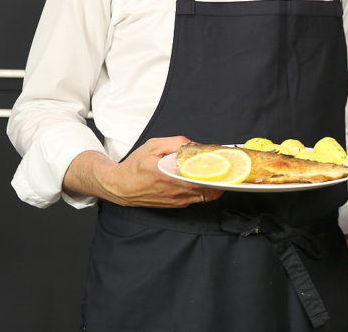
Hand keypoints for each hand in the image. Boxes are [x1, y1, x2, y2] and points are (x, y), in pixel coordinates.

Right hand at [65, 136, 223, 207]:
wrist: (119, 186)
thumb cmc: (135, 166)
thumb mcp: (153, 146)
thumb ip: (175, 143)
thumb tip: (195, 145)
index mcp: (167, 176)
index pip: (198, 178)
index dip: (216, 173)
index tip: (226, 164)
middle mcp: (173, 191)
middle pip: (207, 189)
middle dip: (220, 180)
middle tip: (229, 169)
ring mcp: (174, 200)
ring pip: (203, 197)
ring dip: (214, 187)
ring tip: (220, 175)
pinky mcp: (174, 205)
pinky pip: (195, 199)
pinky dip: (204, 192)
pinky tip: (206, 182)